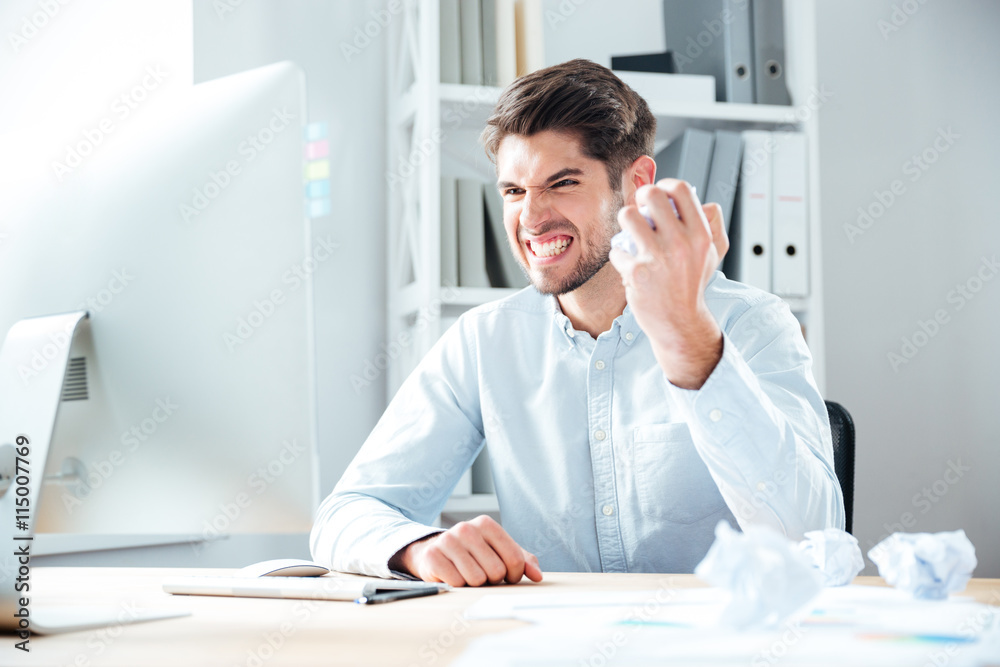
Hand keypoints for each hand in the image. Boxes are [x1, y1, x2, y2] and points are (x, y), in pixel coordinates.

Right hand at [390, 515, 542, 586]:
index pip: (514, 559)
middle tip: (483, 574)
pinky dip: (459, 586)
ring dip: (475, 584)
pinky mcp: (433, 556)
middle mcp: (466, 528)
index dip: (514, 575)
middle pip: (496, 571)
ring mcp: (448, 541)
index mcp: (486, 524)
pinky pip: (457, 583)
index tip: (507, 575)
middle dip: (493, 580)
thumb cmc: (473, 554)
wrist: (434, 552)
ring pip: (477, 579)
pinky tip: (454, 576)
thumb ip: (523, 561)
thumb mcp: (500, 552)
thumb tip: (537, 576)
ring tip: (468, 574)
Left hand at [609, 179, 724, 388]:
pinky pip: (617, 249)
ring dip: (625, 222)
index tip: (658, 194)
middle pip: (651, 195)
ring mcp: (657, 257)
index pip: (680, 189)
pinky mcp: (636, 272)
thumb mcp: (711, 253)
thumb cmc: (692, 284)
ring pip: (627, 215)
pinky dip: (619, 256)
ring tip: (630, 234)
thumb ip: (711, 224)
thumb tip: (702, 201)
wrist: (680, 322)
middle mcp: (680, 243)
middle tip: (639, 208)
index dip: (665, 185)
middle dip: (640, 197)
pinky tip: (628, 265)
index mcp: (700, 234)